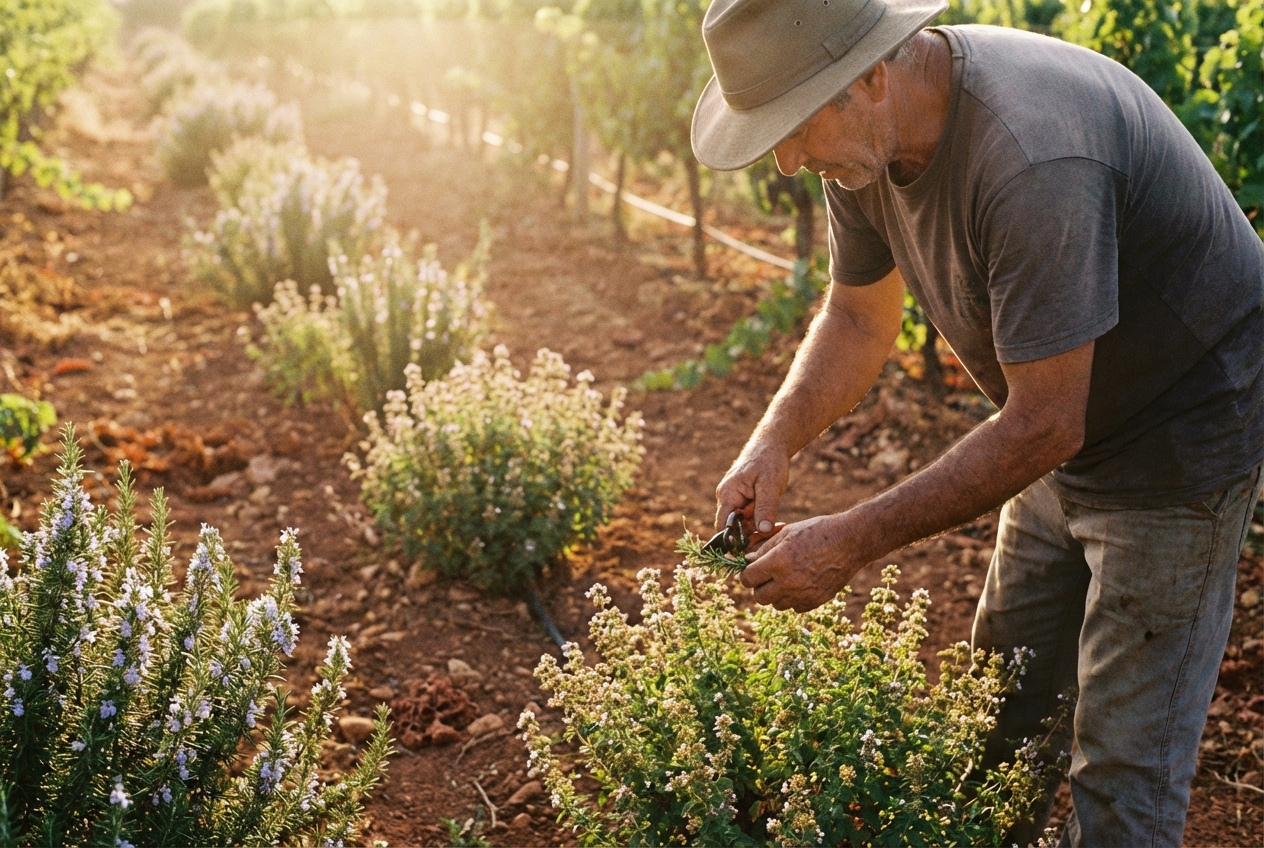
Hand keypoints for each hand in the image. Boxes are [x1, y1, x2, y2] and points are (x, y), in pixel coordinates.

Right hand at [715, 443, 789, 535]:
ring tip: (773, 530)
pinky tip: (771, 522)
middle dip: (748, 536)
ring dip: (755, 528)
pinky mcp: (742, 498)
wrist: (771, 444)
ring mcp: (734, 498)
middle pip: (732, 526)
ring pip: (741, 522)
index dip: (733, 540)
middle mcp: (726, 497)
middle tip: (768, 541)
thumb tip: (762, 531)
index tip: (750, 550)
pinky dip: (758, 521)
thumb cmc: (769, 461)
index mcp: (728, 494)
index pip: (723, 525)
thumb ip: (766, 508)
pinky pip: (747, 516)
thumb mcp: (771, 485)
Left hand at [739, 513, 865, 611]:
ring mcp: (803, 594)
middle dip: (759, 587)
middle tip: (767, 576)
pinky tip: (801, 584)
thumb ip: (764, 548)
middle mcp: (788, 582)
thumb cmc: (817, 531)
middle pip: (759, 597)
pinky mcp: (816, 601)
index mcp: (777, 562)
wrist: (850, 541)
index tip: (752, 570)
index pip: (748, 579)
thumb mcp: (787, 532)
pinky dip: (794, 599)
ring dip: (776, 594)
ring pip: (777, 605)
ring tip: (786, 578)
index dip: (747, 574)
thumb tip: (748, 559)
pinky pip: (796, 607)